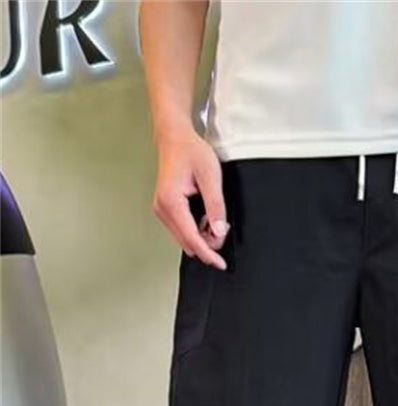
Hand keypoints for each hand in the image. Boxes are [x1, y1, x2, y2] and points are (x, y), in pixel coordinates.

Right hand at [153, 128, 228, 269]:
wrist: (175, 138)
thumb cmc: (191, 151)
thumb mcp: (211, 176)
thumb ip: (216, 206)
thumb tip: (219, 231)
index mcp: (172, 202)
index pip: (192, 238)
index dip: (208, 253)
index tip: (220, 264)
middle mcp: (162, 209)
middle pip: (188, 242)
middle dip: (208, 243)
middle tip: (224, 226)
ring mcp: (161, 210)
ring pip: (185, 238)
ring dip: (202, 236)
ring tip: (215, 218)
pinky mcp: (165, 210)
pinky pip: (182, 230)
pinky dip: (196, 230)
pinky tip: (205, 218)